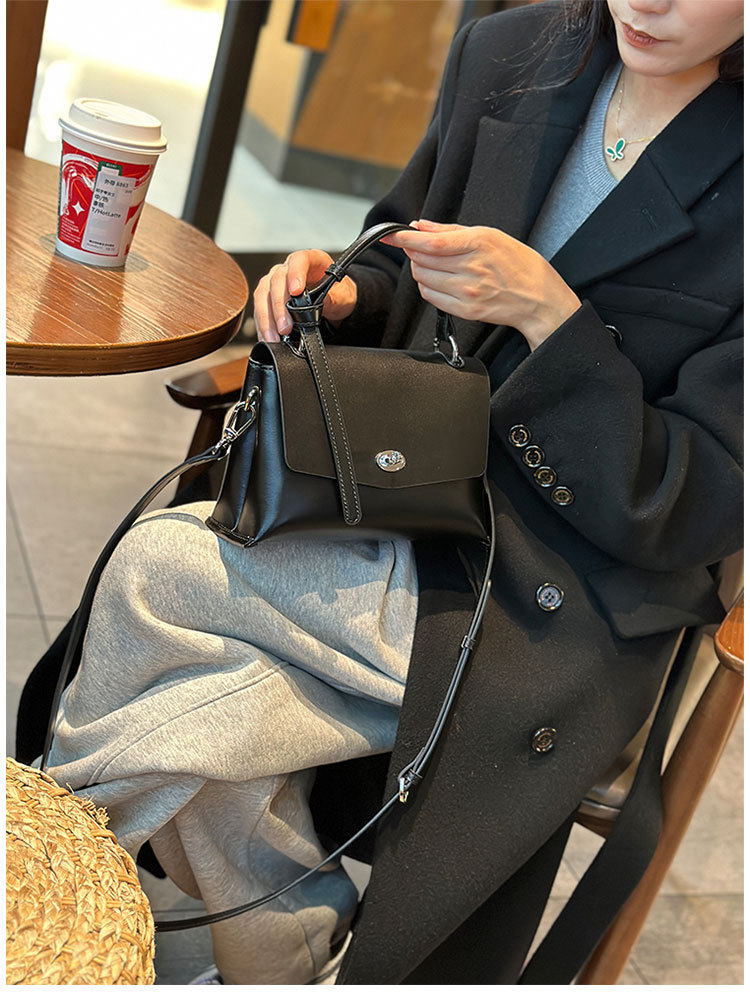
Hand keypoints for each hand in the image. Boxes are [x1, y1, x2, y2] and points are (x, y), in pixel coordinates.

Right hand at [253, 249, 356, 341]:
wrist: (334, 303)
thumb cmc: (338, 294)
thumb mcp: (342, 296)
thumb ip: (329, 298)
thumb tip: (314, 308)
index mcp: (310, 260)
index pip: (299, 260)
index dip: (295, 274)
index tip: (296, 291)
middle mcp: (289, 268)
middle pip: (276, 280)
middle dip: (279, 306)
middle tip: (285, 327)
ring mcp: (276, 281)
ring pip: (263, 295)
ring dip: (266, 318)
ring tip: (273, 337)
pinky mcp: (269, 296)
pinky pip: (260, 309)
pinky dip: (262, 325)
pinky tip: (266, 337)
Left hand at [382, 220, 580, 349]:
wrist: (537, 297)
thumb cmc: (517, 263)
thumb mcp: (489, 235)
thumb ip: (450, 230)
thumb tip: (420, 226)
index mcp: (478, 245)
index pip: (432, 243)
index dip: (406, 239)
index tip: (392, 235)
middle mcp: (472, 270)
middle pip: (423, 260)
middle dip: (414, 252)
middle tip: (420, 247)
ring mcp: (467, 293)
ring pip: (423, 278)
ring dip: (420, 269)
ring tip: (434, 264)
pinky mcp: (465, 310)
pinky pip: (431, 297)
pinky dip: (428, 286)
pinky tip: (439, 280)